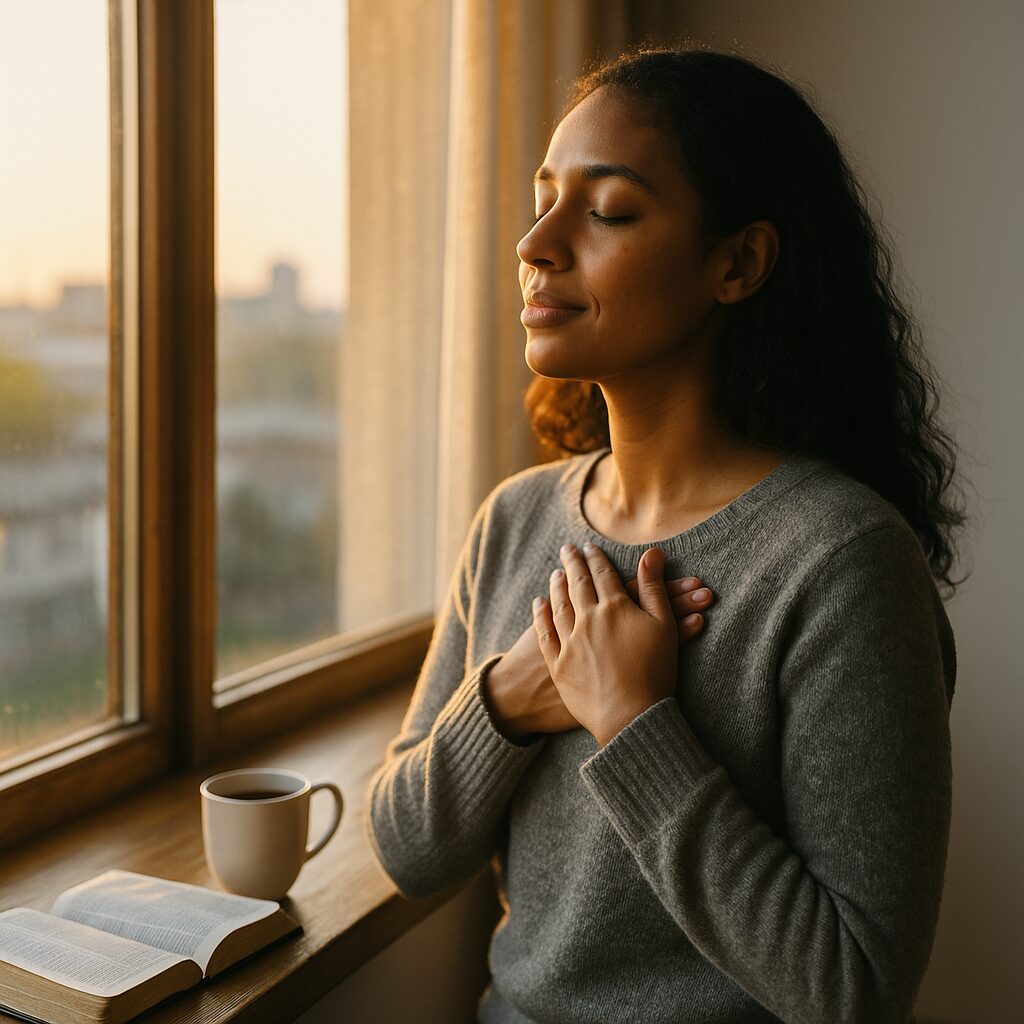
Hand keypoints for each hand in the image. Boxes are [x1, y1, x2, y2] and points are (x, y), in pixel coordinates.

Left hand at [483, 570, 713, 743]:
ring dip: (556, 586)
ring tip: (555, 573)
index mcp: (614, 608)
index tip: (589, 547)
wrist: (631, 717)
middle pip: (577, 584)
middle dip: (572, 563)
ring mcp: (570, 642)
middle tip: (567, 549)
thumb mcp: (663, 626)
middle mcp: (588, 620)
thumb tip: (651, 554)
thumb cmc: (655, 673)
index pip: (602, 574)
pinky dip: (540, 616)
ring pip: (559, 605)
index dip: (596, 558)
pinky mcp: (558, 665)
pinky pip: (545, 634)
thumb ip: (654, 588)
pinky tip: (538, 604)